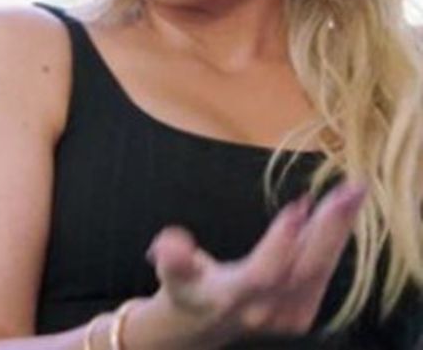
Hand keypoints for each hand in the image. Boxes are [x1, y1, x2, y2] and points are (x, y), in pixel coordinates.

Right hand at [144, 182, 365, 347]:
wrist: (202, 327)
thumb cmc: (186, 290)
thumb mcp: (171, 274)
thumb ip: (173, 260)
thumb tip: (168, 244)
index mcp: (229, 298)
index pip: (262, 274)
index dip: (280, 244)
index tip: (297, 207)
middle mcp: (263, 311)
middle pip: (304, 271)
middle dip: (328, 230)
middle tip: (346, 193)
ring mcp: (287, 315)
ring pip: (320, 270)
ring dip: (338, 230)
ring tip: (352, 193)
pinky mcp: (303, 313)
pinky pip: (322, 273)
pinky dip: (333, 241)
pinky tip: (339, 214)